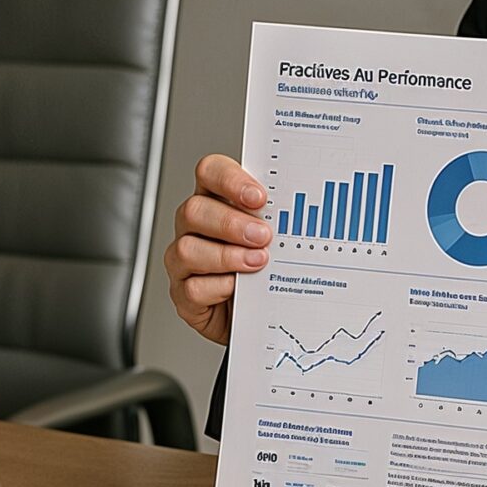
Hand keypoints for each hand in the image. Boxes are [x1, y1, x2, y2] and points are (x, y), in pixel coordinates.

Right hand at [162, 154, 269, 344]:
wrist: (260, 315)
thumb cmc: (268, 271)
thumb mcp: (278, 239)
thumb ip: (281, 221)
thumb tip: (302, 212)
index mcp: (217, 201)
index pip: (210, 172)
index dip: (230, 180)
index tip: (259, 197)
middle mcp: (195, 227)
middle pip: (194, 210)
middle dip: (231, 223)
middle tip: (263, 236)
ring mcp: (184, 261)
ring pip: (187, 249)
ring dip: (227, 256)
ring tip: (258, 263)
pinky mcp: (184, 294)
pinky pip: (192, 288)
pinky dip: (218, 288)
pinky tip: (239, 289)